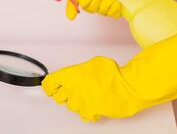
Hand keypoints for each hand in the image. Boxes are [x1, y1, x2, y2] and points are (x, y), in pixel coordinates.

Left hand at [42, 31, 176, 120]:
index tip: (50, 86)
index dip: (49, 85)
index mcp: (72, 75)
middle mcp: (73, 89)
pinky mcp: (89, 112)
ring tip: (89, 95)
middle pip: (58, 97)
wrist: (127, 87)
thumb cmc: (113, 73)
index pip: (50, 82)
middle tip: (72, 90)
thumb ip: (81, 70)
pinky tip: (94, 103)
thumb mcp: (94, 62)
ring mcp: (80, 102)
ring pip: (71, 106)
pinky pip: (83, 114)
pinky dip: (87, 110)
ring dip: (77, 101)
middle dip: (64, 93)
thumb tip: (78, 74)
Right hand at [66, 0, 176, 19]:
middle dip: (95, 2)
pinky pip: (111, 15)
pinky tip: (119, 3)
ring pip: (99, 12)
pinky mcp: (116, 8)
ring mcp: (106, 2)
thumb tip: (81, 2)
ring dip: (106, 4)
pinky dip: (114, 10)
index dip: (71, 8)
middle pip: (87, 8)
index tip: (72, 16)